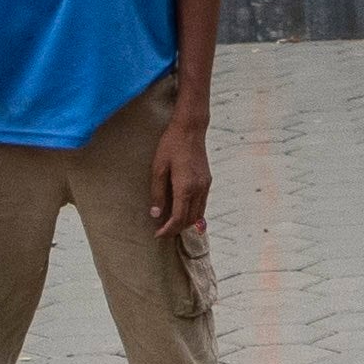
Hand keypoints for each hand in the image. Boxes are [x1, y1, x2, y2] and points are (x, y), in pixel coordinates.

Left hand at [147, 108, 213, 245]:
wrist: (190, 129)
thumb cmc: (171, 146)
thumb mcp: (158, 168)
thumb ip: (157, 193)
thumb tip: (155, 214)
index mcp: (185, 188)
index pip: (178, 218)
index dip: (167, 230)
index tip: (157, 234)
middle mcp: (199, 189)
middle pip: (190, 220)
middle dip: (176, 230)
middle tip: (161, 232)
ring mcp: (205, 186)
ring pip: (198, 215)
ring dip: (185, 223)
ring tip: (171, 225)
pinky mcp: (207, 181)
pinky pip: (202, 205)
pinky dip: (192, 214)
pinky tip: (182, 211)